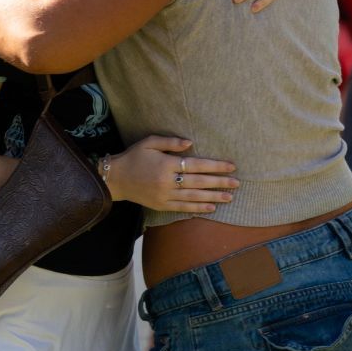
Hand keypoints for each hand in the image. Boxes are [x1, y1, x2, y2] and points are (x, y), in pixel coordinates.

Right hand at [105, 136, 237, 213]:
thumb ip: (170, 142)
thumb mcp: (149, 142)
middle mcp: (167, 181)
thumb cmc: (133, 157)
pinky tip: (211, 208)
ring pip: (194, 197)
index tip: (231, 166)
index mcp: (166, 164)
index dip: (215, 166)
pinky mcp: (161, 205)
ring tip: (230, 197)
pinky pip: (183, 208)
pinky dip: (198, 208)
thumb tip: (190, 143)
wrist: (115, 179)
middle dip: (220, 182)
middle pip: (199, 182)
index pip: (196, 165)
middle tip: (237, 183)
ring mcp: (165, 195)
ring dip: (214, 197)